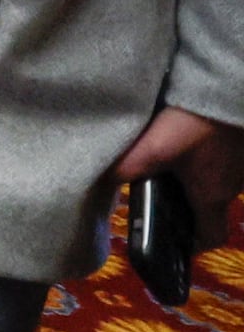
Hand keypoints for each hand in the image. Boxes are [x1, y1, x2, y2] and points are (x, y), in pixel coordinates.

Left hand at [111, 106, 243, 250]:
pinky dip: (206, 150)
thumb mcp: (156, 148)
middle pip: (211, 203)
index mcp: (214, 194)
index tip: (173, 238)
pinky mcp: (240, 139)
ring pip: (217, 176)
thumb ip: (127, 168)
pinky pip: (224, 154)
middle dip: (185, 200)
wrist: (232, 88)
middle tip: (158, 188)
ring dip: (195, 172)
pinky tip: (186, 133)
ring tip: (166, 157)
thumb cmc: (197, 125)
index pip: (212, 236)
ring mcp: (242, 161)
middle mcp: (235, 183)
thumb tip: (102, 184)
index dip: (194, 243)